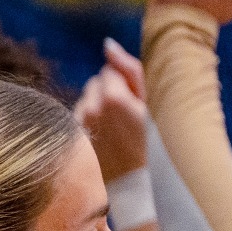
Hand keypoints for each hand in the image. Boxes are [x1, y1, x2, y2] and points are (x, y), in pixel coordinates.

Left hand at [76, 39, 149, 182]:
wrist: (142, 185)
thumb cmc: (157, 143)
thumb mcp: (152, 102)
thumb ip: (129, 69)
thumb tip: (107, 44)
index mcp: (110, 96)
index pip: (110, 69)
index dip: (126, 82)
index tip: (138, 100)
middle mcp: (89, 109)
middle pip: (96, 83)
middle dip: (110, 91)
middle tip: (131, 115)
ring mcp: (79, 126)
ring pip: (87, 99)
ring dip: (100, 106)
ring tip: (120, 128)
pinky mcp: (75, 139)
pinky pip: (81, 118)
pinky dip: (92, 121)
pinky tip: (108, 137)